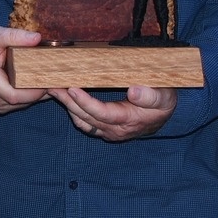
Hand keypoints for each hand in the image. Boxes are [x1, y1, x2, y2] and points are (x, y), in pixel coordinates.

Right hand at [0, 26, 45, 113]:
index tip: (48, 81)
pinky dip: (29, 97)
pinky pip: (17, 105)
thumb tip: (37, 38)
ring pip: (21, 105)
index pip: (15, 95)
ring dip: (36, 96)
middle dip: (40, 93)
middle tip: (55, 79)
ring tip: (50, 82)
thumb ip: (15, 35)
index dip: (34, 92)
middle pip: (21, 102)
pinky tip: (38, 86)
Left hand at [51, 84, 177, 140]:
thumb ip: (151, 95)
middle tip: (52, 85)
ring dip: (66, 106)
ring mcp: (108, 132)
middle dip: (67, 101)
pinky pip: (84, 123)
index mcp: (128, 120)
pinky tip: (64, 99)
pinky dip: (73, 111)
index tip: (72, 88)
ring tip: (53, 90)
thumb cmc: (164, 102)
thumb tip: (134, 91)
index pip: (101, 113)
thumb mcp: (164, 97)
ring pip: (82, 121)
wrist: (166, 117)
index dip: (85, 102)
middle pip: (85, 117)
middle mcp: (115, 129)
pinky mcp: (104, 130)